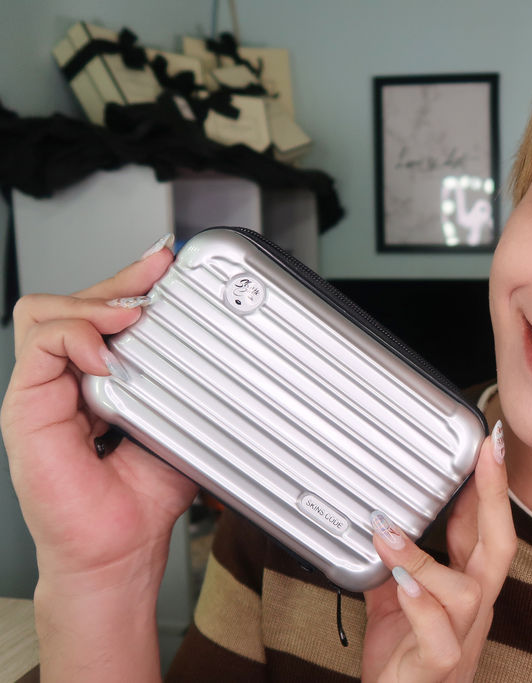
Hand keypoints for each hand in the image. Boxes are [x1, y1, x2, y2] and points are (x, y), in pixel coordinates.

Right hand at [1, 236, 196, 590]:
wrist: (120, 548)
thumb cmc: (144, 496)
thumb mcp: (179, 423)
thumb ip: (185, 386)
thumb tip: (218, 347)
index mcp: (98, 375)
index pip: (102, 309)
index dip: (133, 282)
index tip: (171, 265)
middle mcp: (67, 377)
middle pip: (75, 300)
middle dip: (119, 279)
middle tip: (156, 273)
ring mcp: (43, 391)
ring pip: (47, 312)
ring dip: (93, 303)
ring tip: (131, 315)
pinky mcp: (26, 409)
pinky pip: (38, 348)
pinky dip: (73, 338)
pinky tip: (105, 355)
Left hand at [361, 422, 515, 681]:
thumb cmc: (401, 661)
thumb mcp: (395, 599)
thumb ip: (395, 562)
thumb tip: (384, 519)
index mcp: (466, 588)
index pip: (485, 530)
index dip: (488, 488)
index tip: (486, 448)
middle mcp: (472, 611)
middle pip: (499, 548)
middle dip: (494, 497)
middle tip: (485, 455)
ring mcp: (460, 639)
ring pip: (467, 593)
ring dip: (426, 558)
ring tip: (388, 533)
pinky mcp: (438, 668)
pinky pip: (441, 640)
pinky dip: (423, 608)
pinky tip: (402, 586)